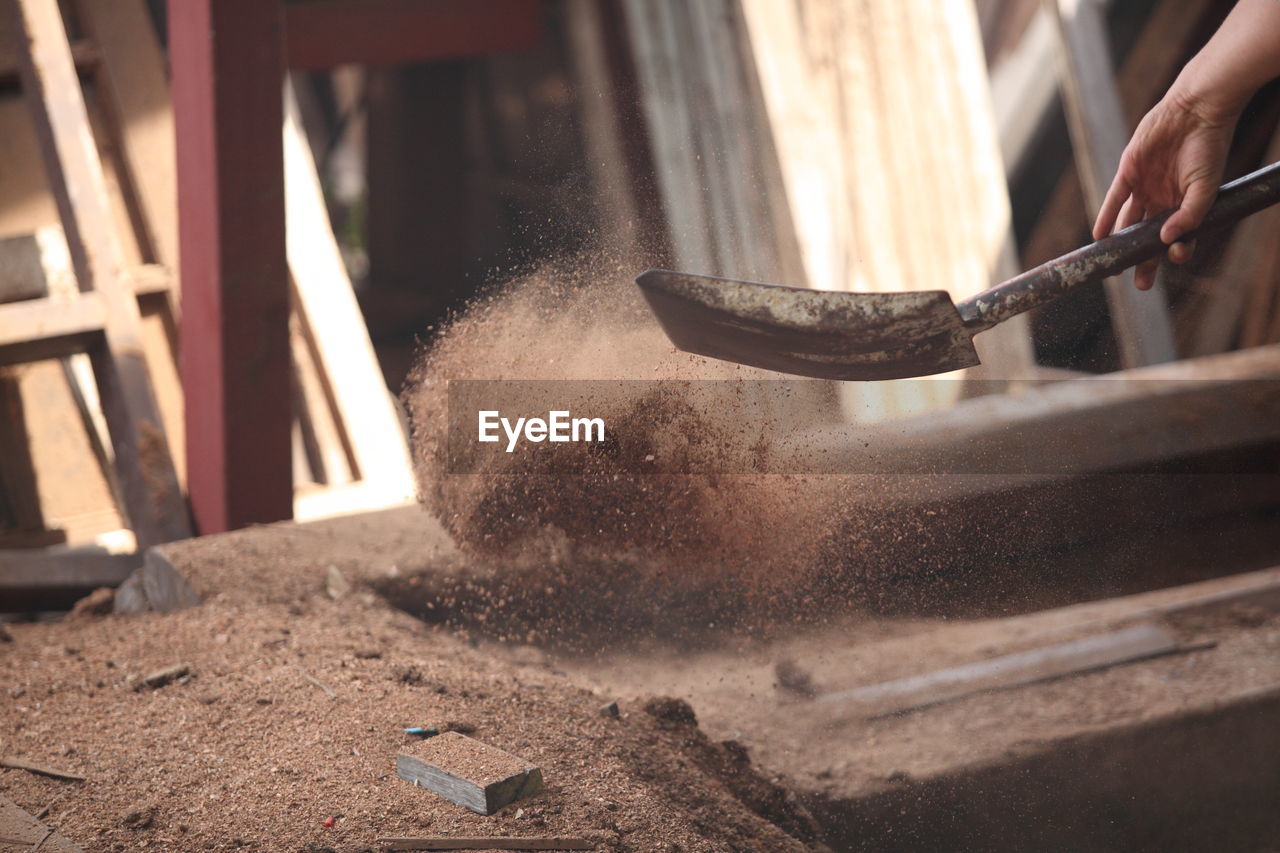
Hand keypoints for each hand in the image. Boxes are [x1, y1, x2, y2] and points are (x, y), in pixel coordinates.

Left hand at [1093, 90, 1237, 289]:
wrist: (1195, 110)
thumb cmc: (1208, 146)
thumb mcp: (1205, 186)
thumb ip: (1190, 215)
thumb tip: (1168, 242)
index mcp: (1186, 203)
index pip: (1179, 236)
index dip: (1176, 251)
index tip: (1175, 260)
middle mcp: (1164, 198)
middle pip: (1150, 237)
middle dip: (1145, 261)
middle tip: (1141, 284)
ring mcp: (1145, 187)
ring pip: (1130, 223)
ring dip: (1122, 245)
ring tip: (1114, 268)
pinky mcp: (1129, 173)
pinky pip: (1114, 200)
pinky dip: (1107, 218)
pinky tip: (1100, 237)